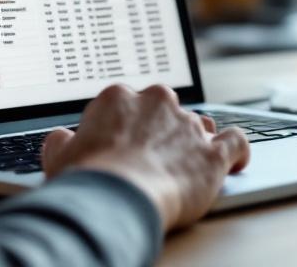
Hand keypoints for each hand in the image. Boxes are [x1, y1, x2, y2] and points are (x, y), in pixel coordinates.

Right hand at [41, 84, 249, 230]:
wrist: (118, 198)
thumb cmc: (87, 180)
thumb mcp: (59, 157)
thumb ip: (61, 141)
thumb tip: (61, 138)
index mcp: (118, 98)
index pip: (127, 105)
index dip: (126, 127)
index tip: (123, 145)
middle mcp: (157, 102)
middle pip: (165, 110)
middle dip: (160, 130)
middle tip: (150, 157)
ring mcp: (188, 125)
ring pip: (200, 123)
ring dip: (195, 139)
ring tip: (188, 161)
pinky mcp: (213, 151)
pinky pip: (236, 142)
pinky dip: (237, 150)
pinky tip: (235, 160)